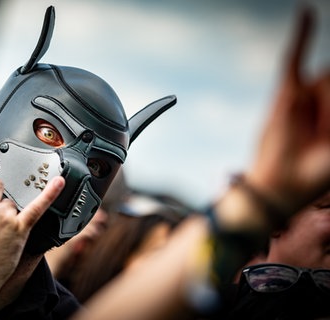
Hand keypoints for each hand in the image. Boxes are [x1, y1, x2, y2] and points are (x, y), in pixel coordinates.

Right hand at [246, 7, 329, 215]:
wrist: (281, 185)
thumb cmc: (317, 172)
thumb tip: (326, 76)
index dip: (328, 107)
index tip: (321, 130)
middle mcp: (326, 99)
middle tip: (323, 137)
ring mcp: (307, 93)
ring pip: (326, 79)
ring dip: (323, 104)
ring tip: (310, 133)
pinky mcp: (286, 92)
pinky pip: (295, 56)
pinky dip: (302, 33)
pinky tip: (305, 11)